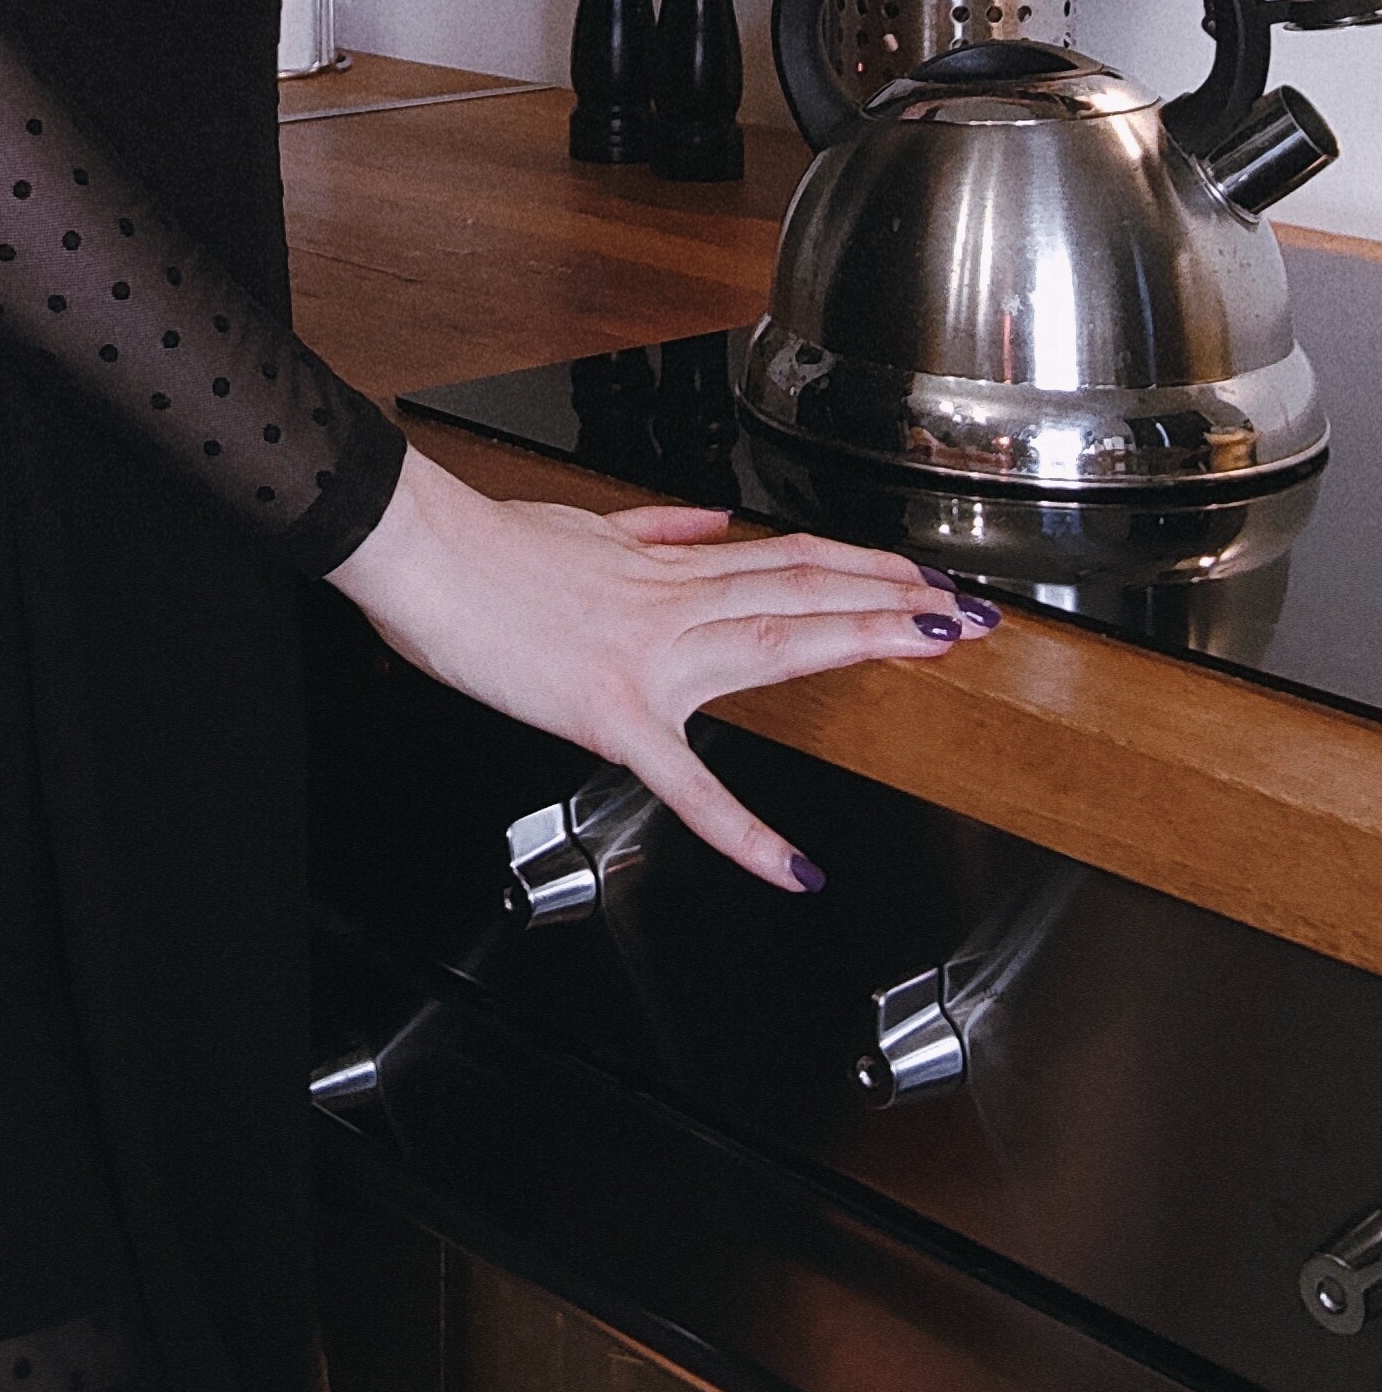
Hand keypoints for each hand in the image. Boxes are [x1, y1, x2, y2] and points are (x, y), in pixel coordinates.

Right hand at [328, 449, 996, 888]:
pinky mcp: (612, 714)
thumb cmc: (486, 549)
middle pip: (804, 593)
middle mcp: (673, 607)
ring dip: (861, 638)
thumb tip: (709, 523)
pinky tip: (793, 867)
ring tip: (932, 644)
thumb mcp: (583, 527)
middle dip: (894, 599)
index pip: (786, 559)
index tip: (920, 572)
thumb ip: (654, 531)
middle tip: (969, 610)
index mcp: (666, 571)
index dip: (862, 564)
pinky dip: (746, 830)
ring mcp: (651, 660)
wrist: (423, 556)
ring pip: (776, 640)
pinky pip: (690, 784)